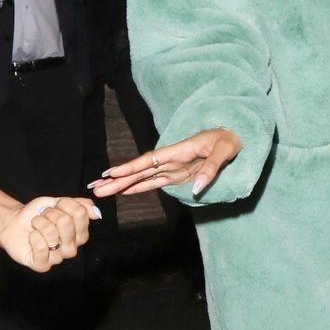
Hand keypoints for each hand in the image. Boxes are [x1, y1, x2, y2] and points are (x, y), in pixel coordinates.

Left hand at [0, 195, 96, 270]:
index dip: (65, 204)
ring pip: (52, 234)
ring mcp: (58, 258)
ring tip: (34, 225)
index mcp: (79, 234)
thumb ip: (78, 205)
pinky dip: (33, 237)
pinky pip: (41, 248)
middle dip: (50, 214)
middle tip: (42, 217)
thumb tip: (96, 213)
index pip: (80, 214)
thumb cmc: (37, 214)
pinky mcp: (42, 265)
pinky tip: (31, 237)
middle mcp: (71, 248)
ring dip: (39, 224)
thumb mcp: (57, 203)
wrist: (13, 223)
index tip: (55, 204)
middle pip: (66, 222)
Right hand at [89, 128, 241, 198]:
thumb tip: (196, 187)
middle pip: (139, 170)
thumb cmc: (229, 140)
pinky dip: (138, 187)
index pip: (150, 160)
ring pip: (142, 177)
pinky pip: (153, 182)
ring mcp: (172, 168)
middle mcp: (170, 159)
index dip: (130, 167)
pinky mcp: (176, 175)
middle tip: (95, 187)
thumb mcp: (224, 151)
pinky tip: (124, 192)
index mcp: (179, 150)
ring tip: (101, 190)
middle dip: (117, 179)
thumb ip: (211, 168)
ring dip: (122, 184)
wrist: (234, 137)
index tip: (111, 173)